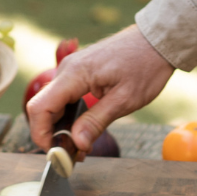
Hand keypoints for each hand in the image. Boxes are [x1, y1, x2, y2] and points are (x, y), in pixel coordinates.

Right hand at [26, 25, 173, 152]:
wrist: (156, 41)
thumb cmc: (145, 66)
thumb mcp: (125, 100)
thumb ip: (96, 122)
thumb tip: (76, 144)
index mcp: (74, 74)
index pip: (40, 107)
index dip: (41, 133)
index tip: (55, 153)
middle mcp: (66, 70)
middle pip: (42, 107)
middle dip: (51, 134)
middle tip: (71, 155)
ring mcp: (71, 70)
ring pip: (52, 104)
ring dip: (60, 127)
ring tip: (80, 146)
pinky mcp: (78, 73)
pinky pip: (64, 97)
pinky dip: (68, 116)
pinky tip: (82, 129)